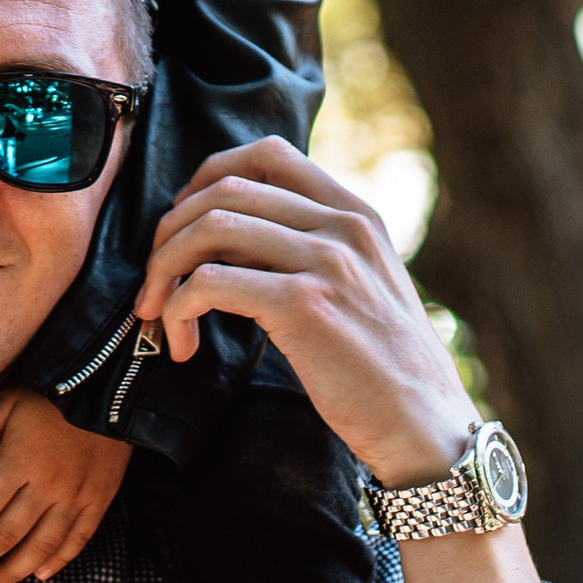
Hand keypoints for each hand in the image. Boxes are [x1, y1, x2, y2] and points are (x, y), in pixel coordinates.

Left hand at [0, 388, 126, 582]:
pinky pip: (78, 539)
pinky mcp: (99, 500)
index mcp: (20, 463)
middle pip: (6, 535)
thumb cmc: (52, 395)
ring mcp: (76, 497)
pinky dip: (58, 561)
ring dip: (12, 570)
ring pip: (41, 547)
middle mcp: (47, 487)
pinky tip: (39, 574)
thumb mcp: (8, 402)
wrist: (112, 388)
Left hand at [134, 141, 475, 486]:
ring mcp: (325, 262)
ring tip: (156, 309)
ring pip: (209, 229)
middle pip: (227, 188)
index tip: (184, 216)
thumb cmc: (384, 370)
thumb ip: (312, 250)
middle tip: (156, 275)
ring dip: (164, 267)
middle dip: (172, 229)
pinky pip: (209, 283)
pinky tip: (182, 341)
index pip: (270, 153)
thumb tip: (228, 237)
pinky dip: (178, 307)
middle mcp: (343, 226)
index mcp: (357, 214)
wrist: (426, 429)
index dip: (210, 174)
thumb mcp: (363, 285)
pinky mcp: (303, 306)